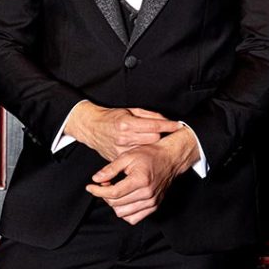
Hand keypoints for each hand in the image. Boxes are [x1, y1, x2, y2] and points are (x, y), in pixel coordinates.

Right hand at [64, 101, 181, 161]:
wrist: (91, 127)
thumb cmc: (110, 117)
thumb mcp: (129, 110)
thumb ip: (148, 115)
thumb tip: (164, 119)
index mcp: (127, 124)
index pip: (155, 126)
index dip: (168, 125)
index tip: (178, 125)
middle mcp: (124, 138)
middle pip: (154, 139)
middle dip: (161, 135)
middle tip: (164, 132)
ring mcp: (121, 150)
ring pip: (147, 150)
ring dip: (152, 145)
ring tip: (154, 141)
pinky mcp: (118, 158)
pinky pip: (136, 157)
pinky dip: (142, 153)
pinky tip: (144, 149)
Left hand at [85, 127, 199, 224]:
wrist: (169, 159)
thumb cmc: (150, 155)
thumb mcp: (127, 156)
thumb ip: (110, 169)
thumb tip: (96, 179)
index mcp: (140, 180)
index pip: (113, 192)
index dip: (97, 191)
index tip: (90, 187)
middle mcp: (147, 194)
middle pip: (116, 204)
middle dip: (105, 195)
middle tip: (104, 183)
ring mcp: (152, 202)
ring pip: (123, 214)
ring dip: (114, 204)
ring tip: (114, 191)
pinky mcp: (154, 207)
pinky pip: (134, 218)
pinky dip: (124, 212)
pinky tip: (123, 200)